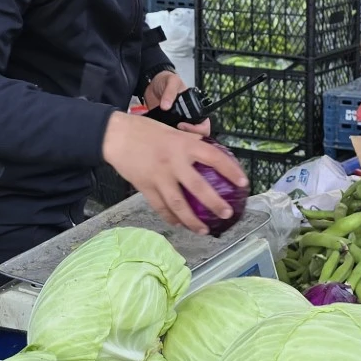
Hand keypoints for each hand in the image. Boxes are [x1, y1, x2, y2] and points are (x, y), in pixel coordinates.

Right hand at [103, 112, 246, 235]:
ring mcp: (159, 177)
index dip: (231, 170)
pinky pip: (160, 207)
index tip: (243, 183)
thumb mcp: (173, 130)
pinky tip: (179, 224)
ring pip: (178, 204)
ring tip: (204, 231)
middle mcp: (174, 162)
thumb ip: (191, 139)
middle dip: (215, 204)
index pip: (214, 157)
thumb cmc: (145, 130)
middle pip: (198, 187)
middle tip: (227, 214)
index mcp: (184, 144)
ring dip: (192, 220)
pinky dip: (170, 218)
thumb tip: (208, 142)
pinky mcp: (145, 187)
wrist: (116, 135)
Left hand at [142, 71, 208, 136]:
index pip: (204, 125)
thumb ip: (170, 92)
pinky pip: (168, 135)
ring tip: (165, 132)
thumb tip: (166, 106)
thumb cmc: (166, 79)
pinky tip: (159, 132)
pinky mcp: (165, 125)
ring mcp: (176, 122)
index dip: (197, 129)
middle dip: (186, 136)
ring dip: (175, 138)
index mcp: (194, 107)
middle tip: (174, 130)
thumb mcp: (171, 81)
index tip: (182, 124)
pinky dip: (164, 136)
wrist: (151, 82)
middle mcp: (187, 117)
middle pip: (194, 136)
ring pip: (181, 137)